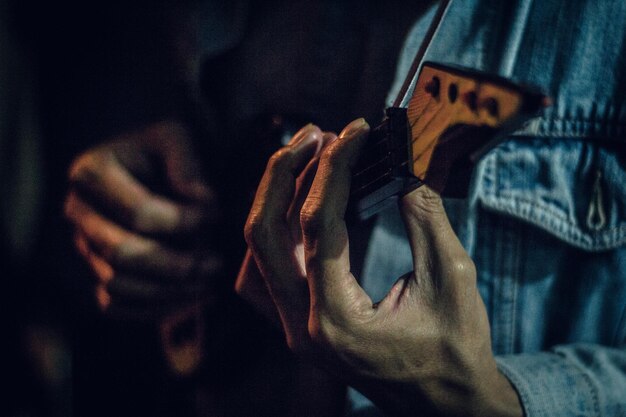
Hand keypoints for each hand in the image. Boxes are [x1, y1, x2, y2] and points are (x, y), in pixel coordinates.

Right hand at [64, 121, 220, 319]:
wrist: (149, 169)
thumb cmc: (163, 152)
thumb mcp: (176, 138)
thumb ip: (187, 164)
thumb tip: (201, 201)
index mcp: (91, 173)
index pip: (139, 213)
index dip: (184, 221)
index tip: (217, 215)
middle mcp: (79, 212)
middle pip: (122, 254)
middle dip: (176, 264)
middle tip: (216, 263)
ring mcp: (84, 246)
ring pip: (118, 285)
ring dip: (169, 291)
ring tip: (209, 283)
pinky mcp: (96, 271)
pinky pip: (115, 305)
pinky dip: (154, 309)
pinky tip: (193, 298)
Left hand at [243, 118, 522, 416]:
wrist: (446, 407)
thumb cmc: (455, 350)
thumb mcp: (451, 279)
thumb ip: (424, 217)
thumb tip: (404, 164)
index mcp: (339, 320)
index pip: (319, 225)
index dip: (335, 168)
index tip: (355, 131)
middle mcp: (302, 327)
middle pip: (264, 236)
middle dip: (285, 175)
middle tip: (315, 133)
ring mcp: (294, 330)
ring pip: (257, 254)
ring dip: (275, 201)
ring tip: (305, 159)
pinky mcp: (299, 325)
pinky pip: (266, 272)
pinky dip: (277, 232)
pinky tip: (300, 205)